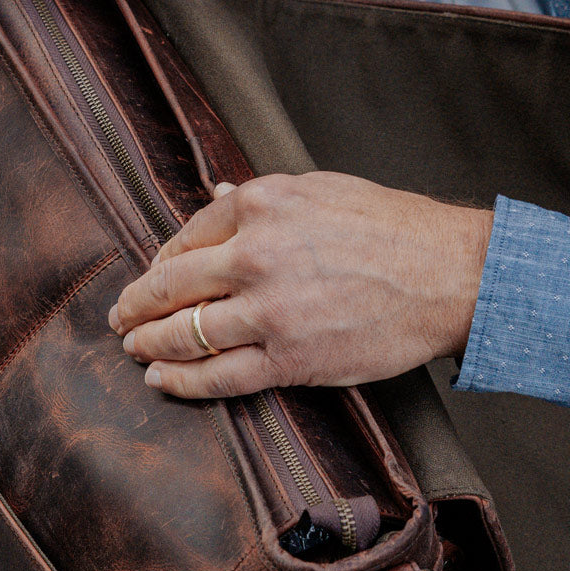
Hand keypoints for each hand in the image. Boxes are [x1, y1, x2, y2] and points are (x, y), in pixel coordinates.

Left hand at [108, 172, 493, 398]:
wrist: (450, 275)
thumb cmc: (393, 229)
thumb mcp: (322, 189)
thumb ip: (263, 198)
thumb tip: (219, 195)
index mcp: (262, 205)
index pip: (187, 237)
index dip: (160, 264)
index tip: (151, 278)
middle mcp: (256, 255)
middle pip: (171, 286)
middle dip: (136, 306)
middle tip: (120, 318)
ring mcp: (270, 311)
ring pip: (186, 333)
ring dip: (148, 344)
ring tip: (133, 349)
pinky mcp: (289, 359)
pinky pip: (218, 376)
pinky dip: (181, 380)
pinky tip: (160, 379)